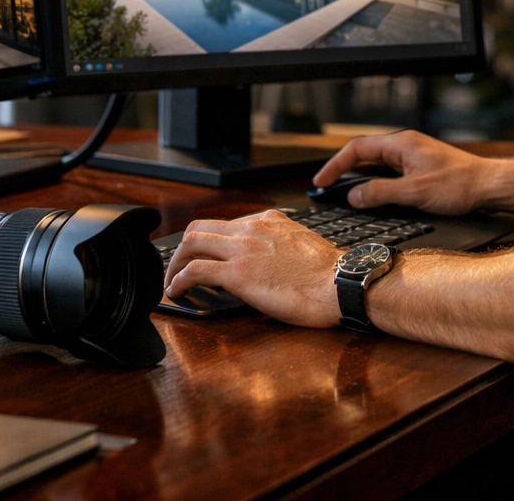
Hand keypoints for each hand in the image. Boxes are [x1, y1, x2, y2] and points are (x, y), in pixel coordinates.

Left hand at [163, 210, 342, 326]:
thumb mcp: (303, 245)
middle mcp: (252, 229)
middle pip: (200, 228)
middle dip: (184, 249)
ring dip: (176, 263)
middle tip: (179, 267)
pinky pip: (195, 271)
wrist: (341, 284)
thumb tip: (272, 261)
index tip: (205, 256)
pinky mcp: (237, 273)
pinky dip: (178, 281)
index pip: (226, 224)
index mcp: (269, 221)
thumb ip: (282, 245)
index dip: (210, 241)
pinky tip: (176, 292)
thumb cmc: (331, 274)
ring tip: (173, 282)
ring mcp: (243, 249)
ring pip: (191, 243)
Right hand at [313, 130, 496, 213]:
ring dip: (360, 177)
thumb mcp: (415, 192)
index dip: (335, 165)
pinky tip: (375, 196)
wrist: (491, 186)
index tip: (321, 181)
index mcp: (401, 144)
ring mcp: (413, 157)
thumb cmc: (461, 184)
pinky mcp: (421, 168)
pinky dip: (377, 183)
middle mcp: (405, 146)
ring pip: (377, 164)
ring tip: (345, 193)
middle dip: (343, 170)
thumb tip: (354, 196)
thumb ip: (381, 193)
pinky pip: (390, 172)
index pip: (357, 149)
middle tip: (327, 187)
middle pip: (364, 154)